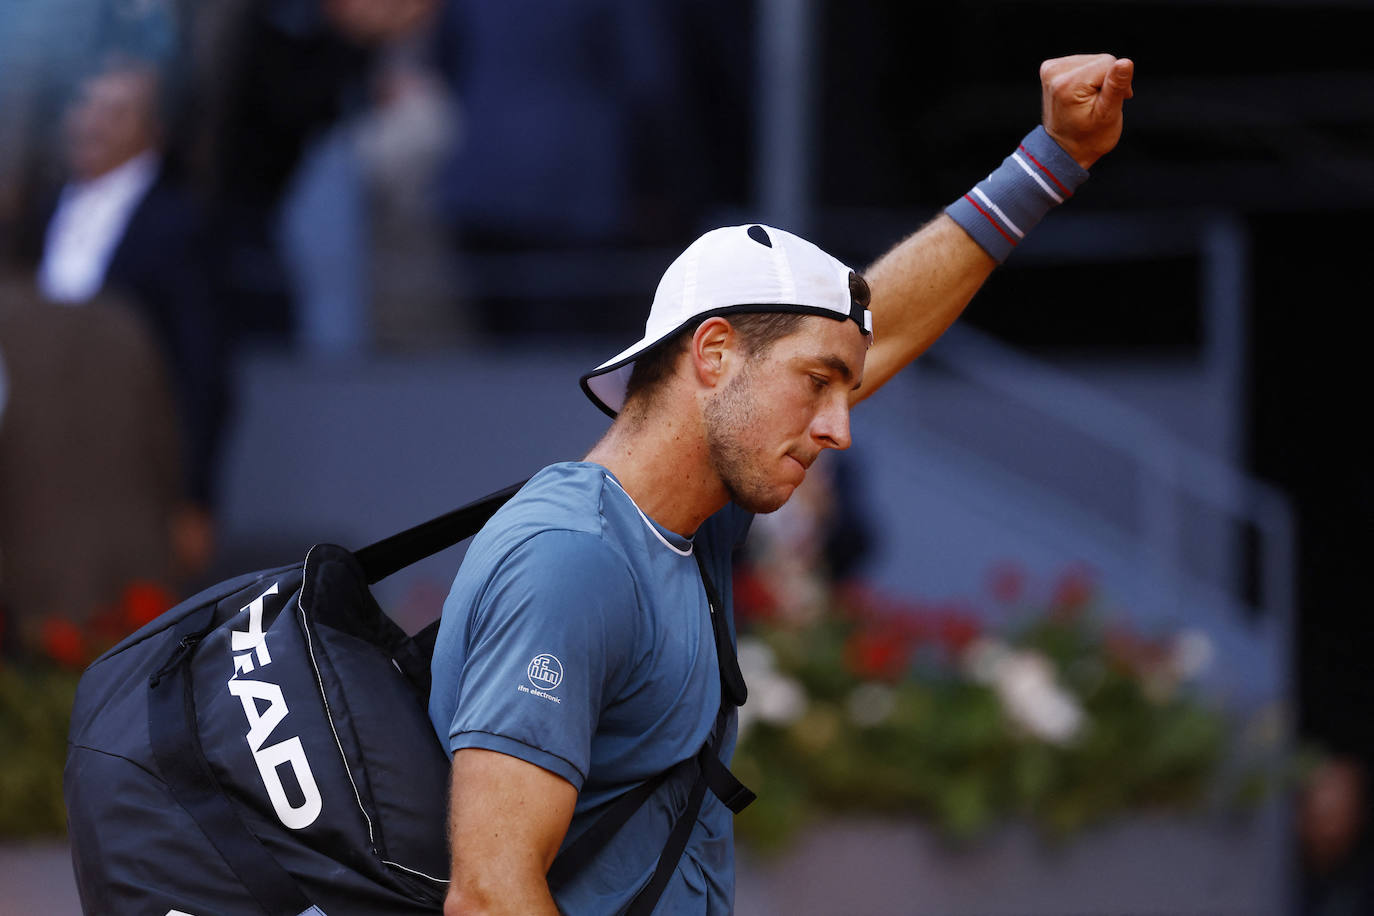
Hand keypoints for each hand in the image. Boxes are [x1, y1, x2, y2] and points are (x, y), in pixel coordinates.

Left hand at [1040, 54, 1134, 169]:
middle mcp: (1054, 72)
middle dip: (1107, 80)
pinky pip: (1082, 63)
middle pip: (1101, 60)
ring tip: (1090, 102)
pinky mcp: (1050, 68)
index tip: (1109, 103)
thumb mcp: (1108, 115)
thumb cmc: (1090, 138)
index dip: (1116, 82)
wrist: (1064, 150)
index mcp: (1067, 84)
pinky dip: (1087, 77)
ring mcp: (1050, 69)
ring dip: (1097, 80)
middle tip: (1099, 104)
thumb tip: (1125, 62)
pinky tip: (1082, 95)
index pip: (1108, 63)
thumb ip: (1116, 87)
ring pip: (1093, 61)